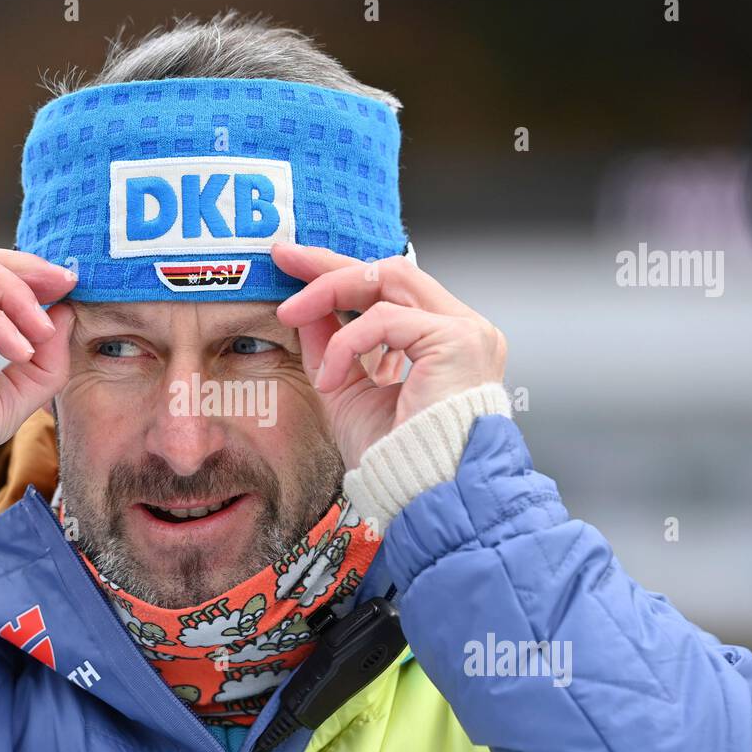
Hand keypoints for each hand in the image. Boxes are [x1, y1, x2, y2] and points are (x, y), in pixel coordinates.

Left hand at [272, 243, 506, 469]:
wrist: (425, 493)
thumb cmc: (397, 458)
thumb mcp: (347, 391)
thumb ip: (330, 347)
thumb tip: (303, 308)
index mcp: (441, 342)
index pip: (388, 290)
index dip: (339, 273)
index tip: (294, 262)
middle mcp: (461, 329)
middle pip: (390, 271)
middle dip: (331, 264)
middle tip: (285, 258)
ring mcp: (465, 331)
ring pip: (389, 279)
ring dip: (331, 291)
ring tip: (291, 315)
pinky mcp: (458, 340)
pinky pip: (386, 319)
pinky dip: (347, 343)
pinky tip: (331, 378)